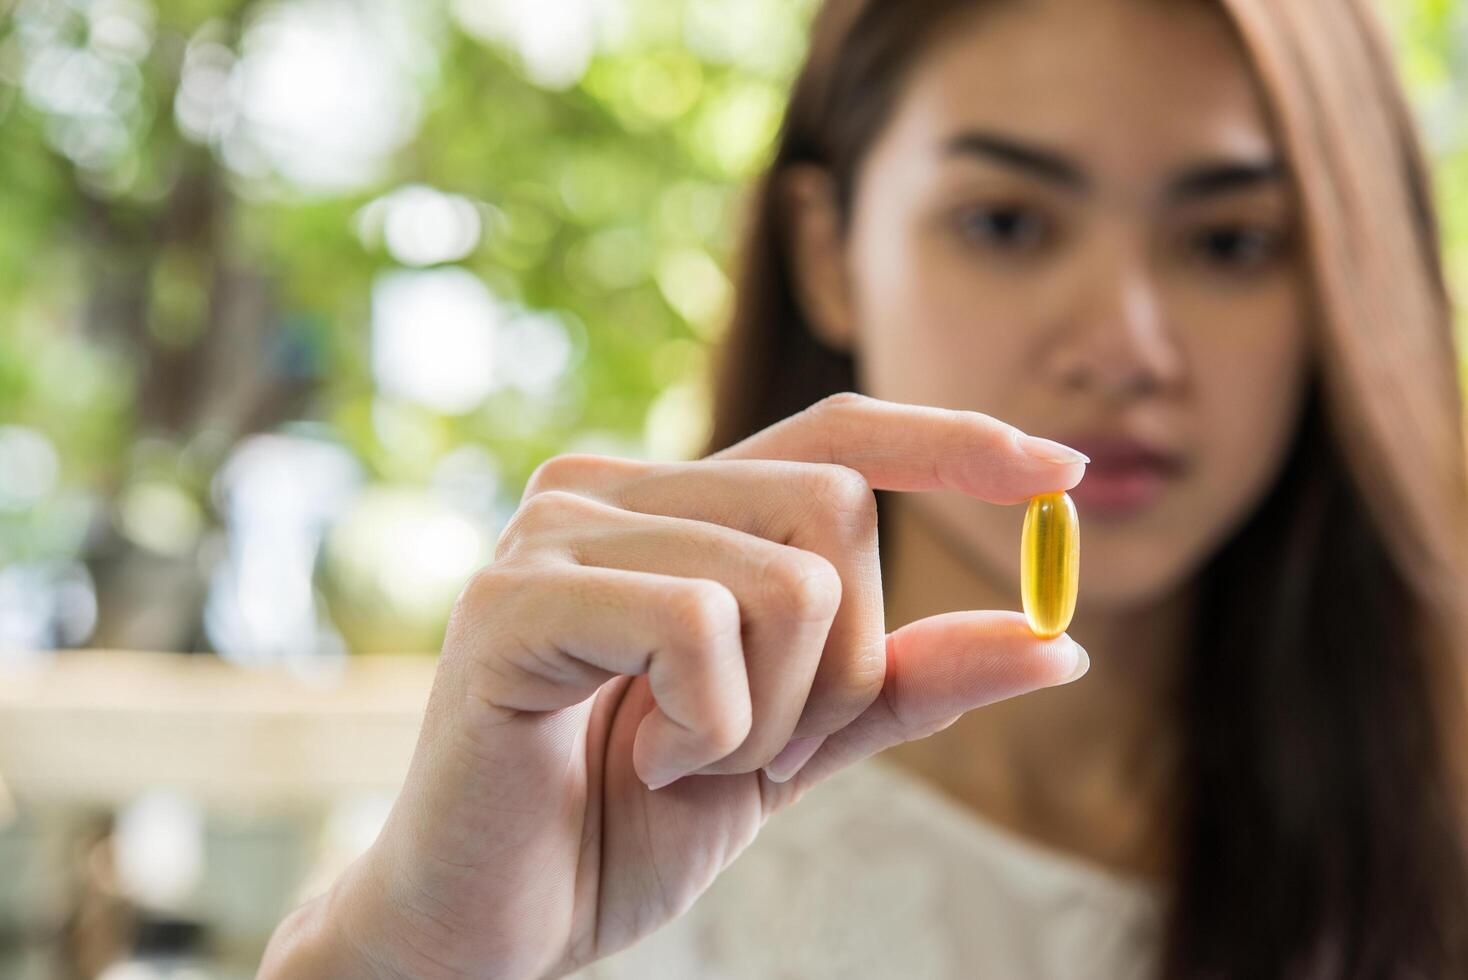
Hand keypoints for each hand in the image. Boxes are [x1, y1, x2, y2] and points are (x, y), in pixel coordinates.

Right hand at [260, 392, 1088, 979]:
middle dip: (838, 664)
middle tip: (752, 747)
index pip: (834, 432)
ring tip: (681, 760)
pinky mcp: (512, 598)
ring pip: (785, 579)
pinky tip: (637, 761)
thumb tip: (1061, 639)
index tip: (1063, 473)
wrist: (491, 929)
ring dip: (772, 715)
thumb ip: (907, 682)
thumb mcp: (799, 747)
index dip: (952, 441)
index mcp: (672, 508)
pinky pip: (702, 627)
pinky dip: (710, 727)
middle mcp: (607, 487)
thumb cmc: (626, 825)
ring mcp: (553, 530)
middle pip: (835, 509)